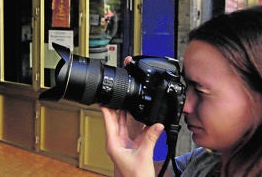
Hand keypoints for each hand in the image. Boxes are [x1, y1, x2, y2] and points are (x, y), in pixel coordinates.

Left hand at [100, 56, 164, 176]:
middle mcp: (116, 142)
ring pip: (124, 124)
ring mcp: (123, 144)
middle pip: (115, 120)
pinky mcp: (132, 147)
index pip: (108, 120)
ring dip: (127, 114)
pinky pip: (134, 131)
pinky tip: (142, 117)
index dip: (105, 108)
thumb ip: (150, 139)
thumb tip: (157, 125)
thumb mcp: (144, 155)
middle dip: (117, 107)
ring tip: (129, 100)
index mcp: (113, 143)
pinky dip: (138, 124)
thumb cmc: (135, 176)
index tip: (104, 96)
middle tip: (118, 93)